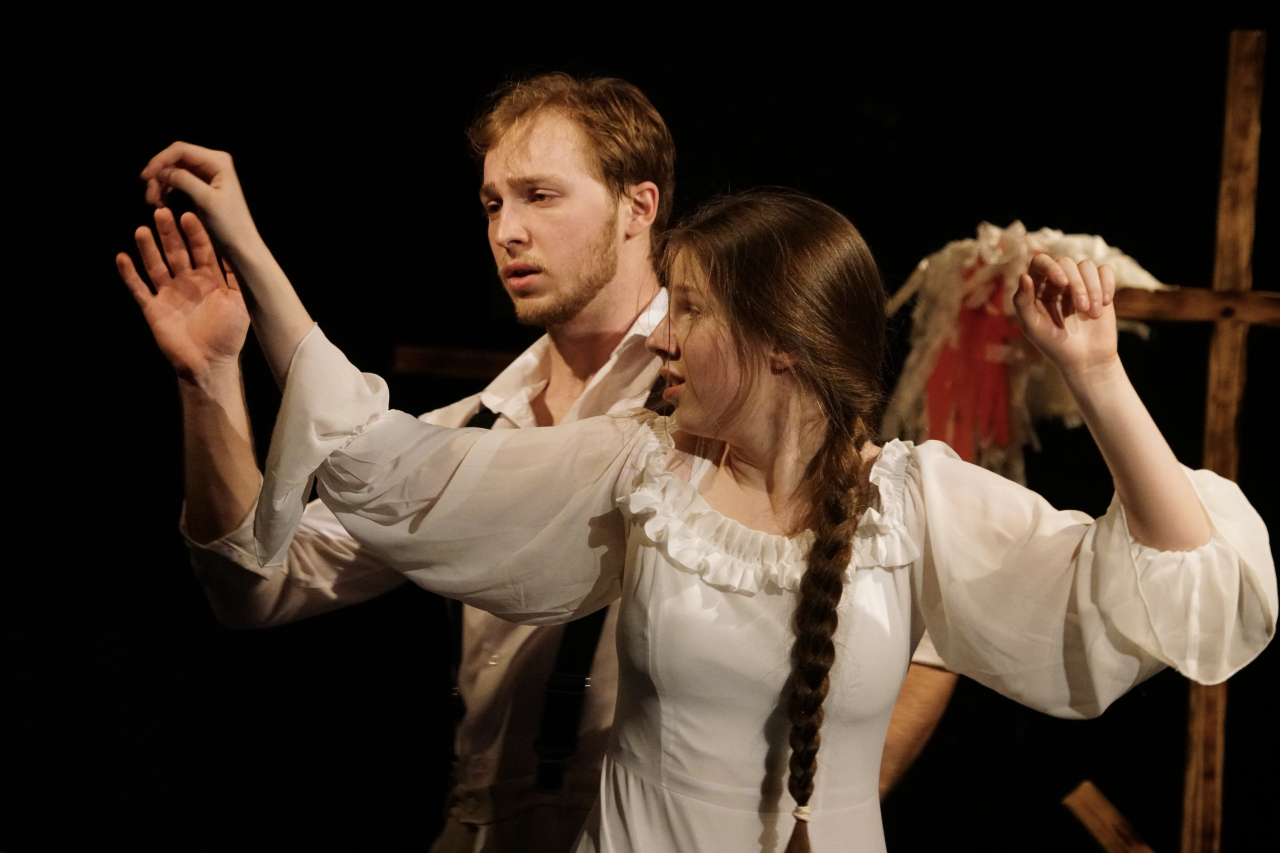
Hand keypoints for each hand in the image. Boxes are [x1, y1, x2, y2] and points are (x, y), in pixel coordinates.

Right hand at [117, 208, 250, 382]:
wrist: (210, 365)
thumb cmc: (229, 336)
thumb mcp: (239, 304)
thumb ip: (237, 278)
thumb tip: (239, 250)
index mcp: (210, 279)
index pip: (201, 250)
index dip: (195, 234)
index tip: (189, 215)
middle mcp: (187, 282)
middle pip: (176, 252)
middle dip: (170, 233)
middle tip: (162, 212)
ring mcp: (168, 294)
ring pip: (156, 265)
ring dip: (148, 248)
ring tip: (142, 230)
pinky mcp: (153, 308)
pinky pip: (138, 288)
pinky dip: (129, 274)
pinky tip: (122, 257)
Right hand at [140, 142, 259, 257]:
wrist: (241, 246)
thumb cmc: (230, 225)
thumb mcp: (207, 200)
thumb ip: (184, 181)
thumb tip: (162, 171)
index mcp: (218, 161)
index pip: (180, 150)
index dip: (159, 161)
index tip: (144, 178)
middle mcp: (213, 163)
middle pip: (174, 159)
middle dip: (158, 175)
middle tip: (149, 197)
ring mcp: (207, 174)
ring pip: (173, 170)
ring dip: (160, 184)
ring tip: (154, 203)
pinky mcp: (201, 187)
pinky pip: (177, 182)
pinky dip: (167, 190)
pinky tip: (161, 204)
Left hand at [1014, 255, 1117, 377]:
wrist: (1086, 360)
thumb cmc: (1054, 345)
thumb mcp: (1033, 328)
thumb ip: (1023, 303)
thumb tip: (1024, 276)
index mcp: (1037, 288)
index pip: (1040, 262)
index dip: (1051, 267)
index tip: (1062, 283)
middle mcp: (1057, 281)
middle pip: (1066, 262)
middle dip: (1076, 285)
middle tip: (1081, 309)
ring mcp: (1079, 283)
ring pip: (1086, 266)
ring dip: (1092, 289)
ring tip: (1093, 314)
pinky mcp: (1099, 287)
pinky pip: (1104, 270)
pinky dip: (1106, 284)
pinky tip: (1105, 303)